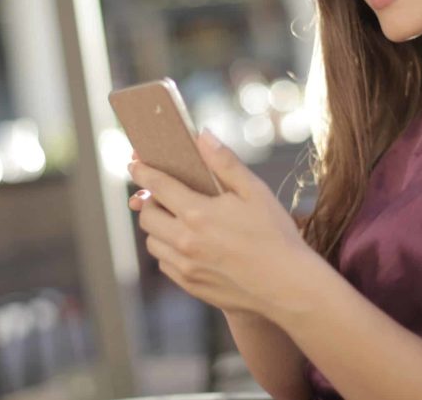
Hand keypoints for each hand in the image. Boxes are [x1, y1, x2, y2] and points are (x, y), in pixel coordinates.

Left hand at [127, 130, 316, 319]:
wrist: (287, 285)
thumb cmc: (276, 235)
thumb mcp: (256, 191)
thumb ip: (225, 163)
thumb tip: (202, 136)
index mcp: (198, 213)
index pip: (158, 186)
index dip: (143, 171)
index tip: (134, 163)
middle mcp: (185, 241)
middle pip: (147, 216)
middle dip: (149, 200)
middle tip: (161, 195)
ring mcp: (185, 266)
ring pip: (153, 242)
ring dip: (158, 227)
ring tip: (176, 219)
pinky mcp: (190, 285)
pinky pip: (165, 264)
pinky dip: (168, 250)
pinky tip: (188, 244)